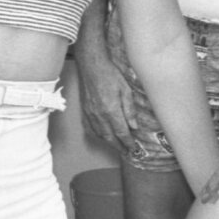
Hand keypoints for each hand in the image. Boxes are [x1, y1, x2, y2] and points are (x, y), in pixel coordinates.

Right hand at [75, 37, 138, 151]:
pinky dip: (97, 135)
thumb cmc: (111, 75)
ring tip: (116, 146)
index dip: (128, 142)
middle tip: (126, 152)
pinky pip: (89, 129)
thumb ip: (130, 110)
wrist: (92, 67)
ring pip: (99, 134)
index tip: (133, 148)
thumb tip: (134, 126)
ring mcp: (90, 114)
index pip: (121, 132)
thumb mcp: (126, 90)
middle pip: (110, 137)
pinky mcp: (84, 111)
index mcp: (111, 110)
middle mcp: (99, 115)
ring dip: (109, 142)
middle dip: (119, 146)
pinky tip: (102, 136)